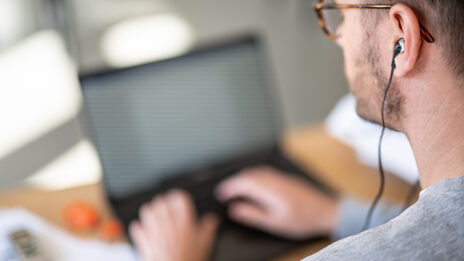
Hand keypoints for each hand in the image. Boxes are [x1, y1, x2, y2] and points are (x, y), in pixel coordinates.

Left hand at [129, 190, 218, 260]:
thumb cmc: (187, 260)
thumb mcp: (204, 244)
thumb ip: (208, 229)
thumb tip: (212, 220)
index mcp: (183, 220)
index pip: (179, 197)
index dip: (178, 197)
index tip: (179, 200)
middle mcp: (167, 222)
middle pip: (161, 201)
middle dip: (163, 203)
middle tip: (167, 208)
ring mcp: (153, 230)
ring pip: (146, 210)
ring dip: (150, 211)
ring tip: (154, 215)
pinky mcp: (143, 240)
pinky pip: (136, 227)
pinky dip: (139, 227)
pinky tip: (144, 230)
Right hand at [216, 166, 338, 238]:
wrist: (326, 212)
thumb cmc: (302, 220)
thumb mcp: (274, 223)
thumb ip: (253, 215)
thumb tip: (234, 209)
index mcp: (270, 190)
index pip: (244, 183)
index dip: (229, 187)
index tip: (220, 193)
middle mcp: (275, 180)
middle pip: (249, 175)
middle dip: (234, 181)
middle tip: (224, 191)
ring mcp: (281, 177)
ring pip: (257, 171)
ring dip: (243, 177)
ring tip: (235, 187)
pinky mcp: (286, 179)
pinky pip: (265, 172)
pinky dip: (253, 176)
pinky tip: (253, 183)